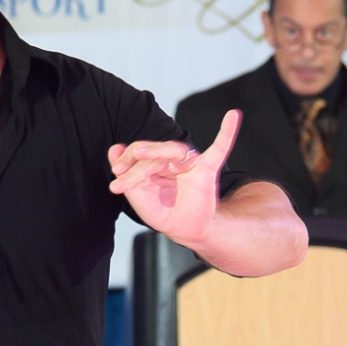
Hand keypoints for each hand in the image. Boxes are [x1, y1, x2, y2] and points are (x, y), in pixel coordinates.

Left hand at [108, 108, 239, 247]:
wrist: (184, 229)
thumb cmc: (163, 211)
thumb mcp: (138, 195)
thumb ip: (126, 172)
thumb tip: (113, 148)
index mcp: (156, 163)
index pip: (139, 155)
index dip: (124, 162)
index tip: (114, 185)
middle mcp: (172, 159)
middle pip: (153, 151)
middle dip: (134, 163)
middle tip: (119, 173)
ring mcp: (190, 163)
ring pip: (172, 150)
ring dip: (154, 152)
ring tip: (139, 154)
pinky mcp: (206, 169)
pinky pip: (219, 149)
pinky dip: (227, 132)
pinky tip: (233, 116)